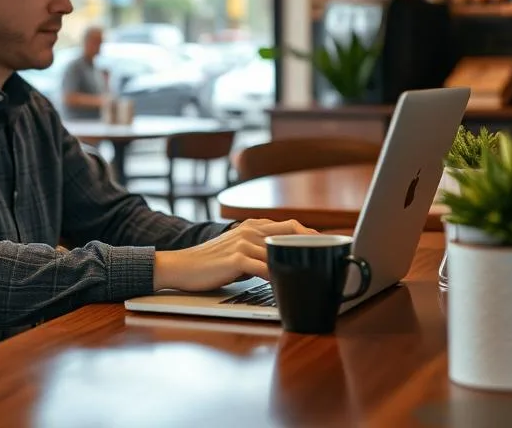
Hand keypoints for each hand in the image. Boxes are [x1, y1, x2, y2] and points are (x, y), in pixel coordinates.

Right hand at [153, 218, 318, 291]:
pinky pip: (264, 268)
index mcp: (252, 226)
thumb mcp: (237, 251)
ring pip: (280, 252)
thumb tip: (282, 264)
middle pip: (291, 232)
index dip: (311, 235)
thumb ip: (259, 252)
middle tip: (330, 258)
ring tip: (314, 275)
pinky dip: (277, 277)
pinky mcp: (236, 259)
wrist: (181, 265)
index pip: (289, 225)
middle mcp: (250, 230)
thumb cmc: (210, 263)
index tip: (328, 245)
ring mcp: (243, 243)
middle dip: (312, 245)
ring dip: (296, 264)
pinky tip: (287, 285)